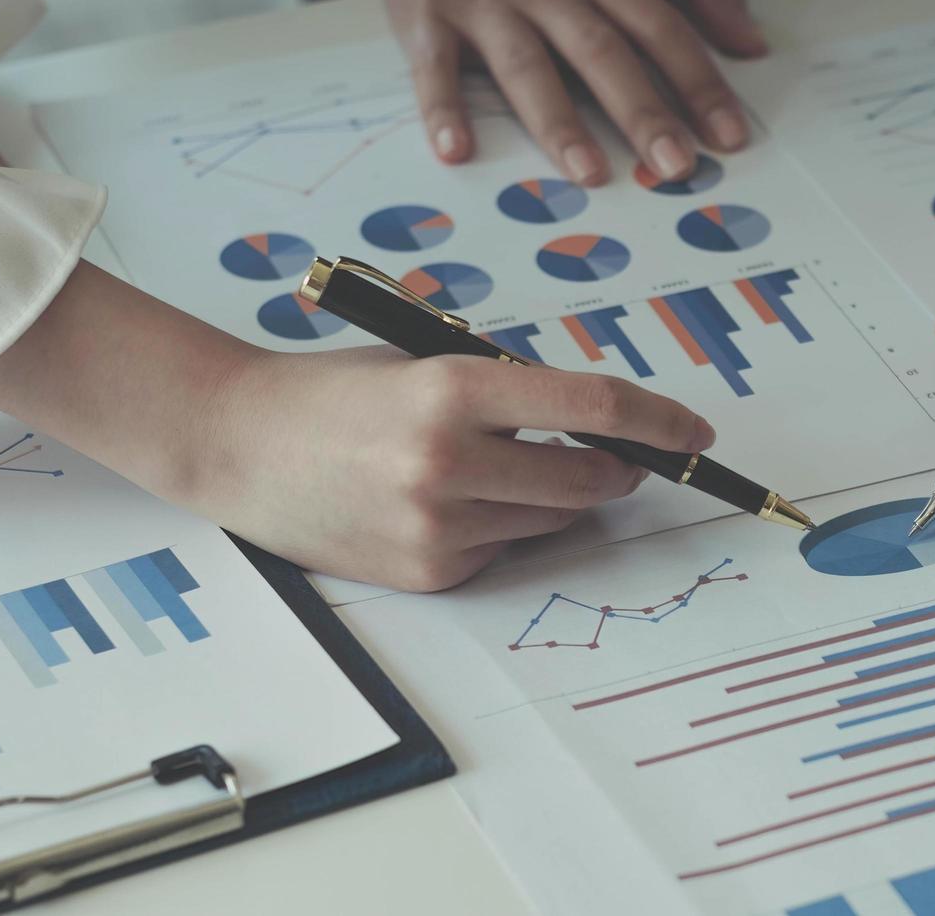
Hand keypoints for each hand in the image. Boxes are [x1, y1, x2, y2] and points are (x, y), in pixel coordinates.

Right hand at [206, 349, 714, 589]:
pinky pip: (504, 550)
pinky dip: (504, 525)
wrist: (238, 443)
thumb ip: (509, 391)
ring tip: (505, 467)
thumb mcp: (426, 362)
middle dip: (621, 470)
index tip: (695, 432)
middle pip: (590, 480)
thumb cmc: (336, 391)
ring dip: (557, 498)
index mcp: (453, 391)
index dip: (660, 421)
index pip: (594, 409)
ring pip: (552, 521)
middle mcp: (448, 463)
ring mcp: (438, 526)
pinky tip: (454, 501)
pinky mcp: (428, 572)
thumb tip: (603, 427)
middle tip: (627, 459)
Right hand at [378, 0, 766, 184]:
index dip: (698, 82)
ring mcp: (489, 0)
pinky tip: (457, 150)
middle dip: (643, 110)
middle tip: (674, 165)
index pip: (661, 30)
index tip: (728, 136)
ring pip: (528, 64)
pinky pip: (436, 65)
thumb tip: (752, 42)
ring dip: (558, 121)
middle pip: (604, 52)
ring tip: (588, 172)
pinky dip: (443, 107)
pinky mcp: (428, 12)